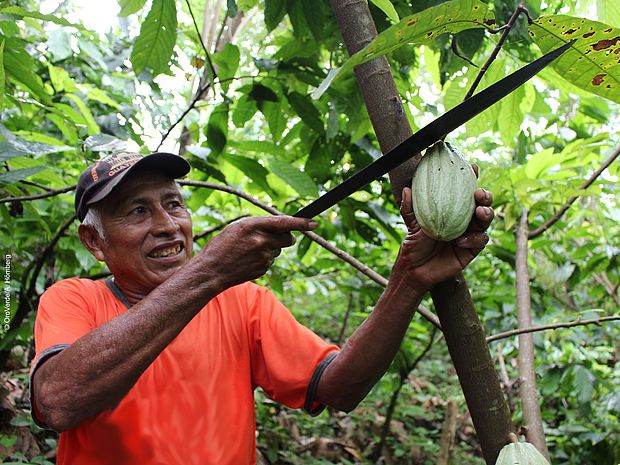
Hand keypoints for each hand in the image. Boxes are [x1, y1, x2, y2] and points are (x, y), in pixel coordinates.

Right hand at [199, 216, 316, 289]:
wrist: (211, 271)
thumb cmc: (222, 246)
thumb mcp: (237, 227)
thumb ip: (259, 225)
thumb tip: (282, 227)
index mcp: (252, 226)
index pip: (283, 222)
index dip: (301, 223)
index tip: (314, 223)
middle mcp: (260, 241)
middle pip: (287, 238)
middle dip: (287, 237)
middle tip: (277, 237)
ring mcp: (263, 257)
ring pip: (278, 250)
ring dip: (271, 248)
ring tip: (250, 251)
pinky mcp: (263, 269)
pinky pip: (271, 261)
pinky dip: (264, 259)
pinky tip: (248, 261)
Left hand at [393, 180, 493, 293]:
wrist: (414, 269)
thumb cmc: (414, 244)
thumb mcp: (410, 224)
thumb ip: (409, 207)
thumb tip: (407, 190)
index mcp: (452, 209)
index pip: (464, 191)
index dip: (471, 178)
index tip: (473, 167)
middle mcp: (463, 219)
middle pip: (481, 203)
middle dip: (485, 196)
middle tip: (479, 193)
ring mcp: (469, 234)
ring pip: (486, 220)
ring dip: (486, 213)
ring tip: (480, 212)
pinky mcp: (471, 249)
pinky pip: (480, 241)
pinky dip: (474, 238)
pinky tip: (461, 241)